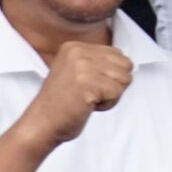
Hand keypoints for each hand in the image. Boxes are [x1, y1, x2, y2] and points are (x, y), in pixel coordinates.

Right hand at [20, 42, 135, 145]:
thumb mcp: (78, 72)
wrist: (42, 123)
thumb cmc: (63, 103)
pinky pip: (116, 93)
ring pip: (124, 79)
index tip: (88, 85)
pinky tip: (87, 106)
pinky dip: (107, 104)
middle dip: (114, 84)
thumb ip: (99, 63)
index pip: (118, 54)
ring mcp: (82, 67)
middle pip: (126, 65)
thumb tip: (129, 63)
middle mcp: (78, 52)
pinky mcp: (87, 83)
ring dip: (110, 95)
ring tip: (88, 99)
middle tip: (90, 93)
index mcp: (75, 47)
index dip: (110, 75)